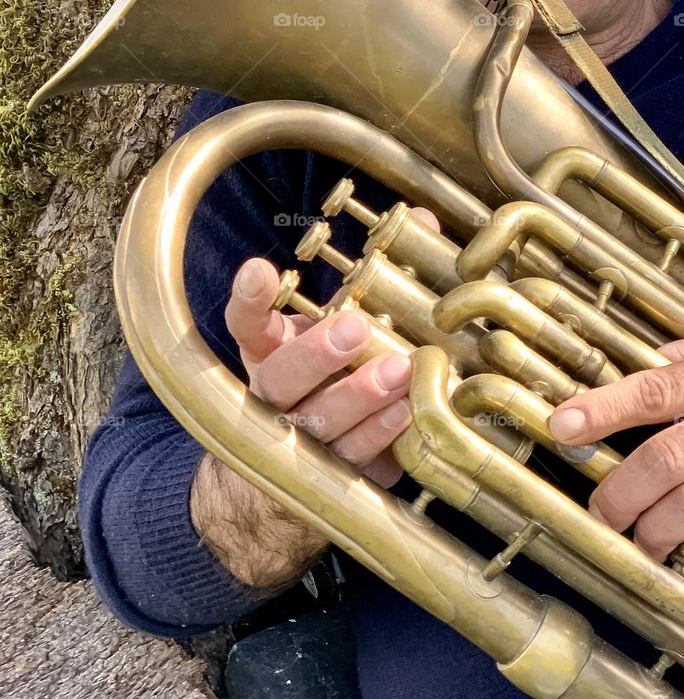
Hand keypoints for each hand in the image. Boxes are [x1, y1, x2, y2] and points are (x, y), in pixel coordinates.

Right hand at [225, 256, 415, 487]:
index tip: (259, 268)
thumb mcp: (346, 318)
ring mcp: (302, 444)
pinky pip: (357, 460)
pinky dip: (382, 435)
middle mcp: (276, 398)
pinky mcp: (338, 477)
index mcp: (269, 353)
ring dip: (360, 397)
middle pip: (282, 379)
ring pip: (322, 423)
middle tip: (353, 327)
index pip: (245, 324)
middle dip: (316, 354)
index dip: (248, 300)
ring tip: (397, 370)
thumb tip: (422, 221)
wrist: (305, 472)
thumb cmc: (339, 372)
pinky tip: (407, 411)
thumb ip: (381, 272)